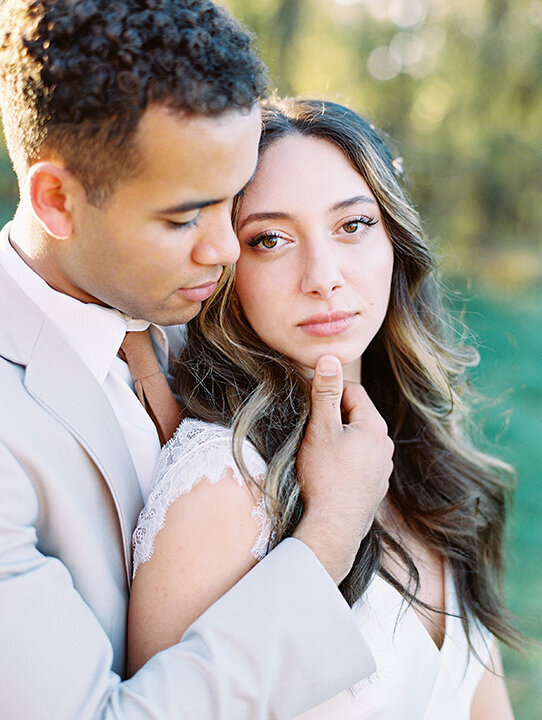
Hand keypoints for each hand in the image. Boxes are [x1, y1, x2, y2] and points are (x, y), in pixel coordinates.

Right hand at [293, 355, 392, 583]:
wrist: (334, 529)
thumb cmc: (324, 477)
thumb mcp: (320, 429)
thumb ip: (325, 393)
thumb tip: (329, 358)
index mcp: (374, 427)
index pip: (353, 392)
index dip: (329, 394)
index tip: (310, 405)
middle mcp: (384, 446)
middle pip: (356, 416)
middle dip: (334, 418)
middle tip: (310, 432)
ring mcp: (382, 469)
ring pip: (358, 441)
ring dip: (339, 441)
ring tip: (318, 455)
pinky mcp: (375, 488)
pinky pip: (360, 463)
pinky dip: (345, 462)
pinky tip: (329, 476)